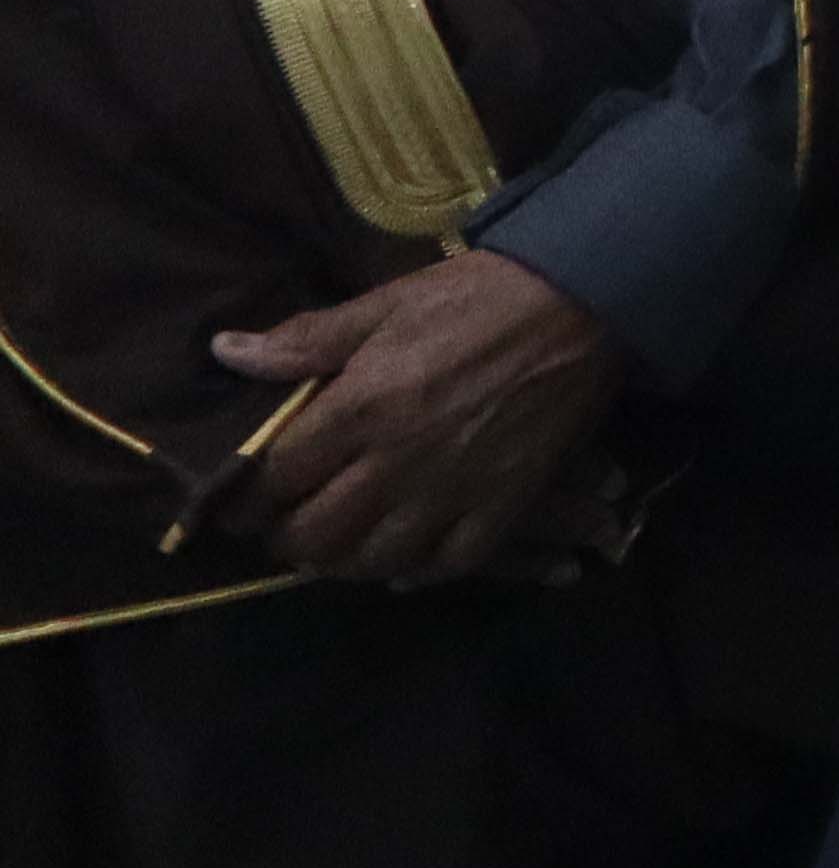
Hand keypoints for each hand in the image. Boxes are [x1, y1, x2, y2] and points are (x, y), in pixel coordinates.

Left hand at [207, 252, 624, 588]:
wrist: (584, 303)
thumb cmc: (476, 298)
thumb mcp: (386, 306)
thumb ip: (306, 340)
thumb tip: (225, 353)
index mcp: (359, 410)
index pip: (275, 480)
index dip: (248, 498)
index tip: (242, 502)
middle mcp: (396, 463)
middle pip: (315, 535)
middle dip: (288, 537)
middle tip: (288, 525)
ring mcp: (453, 491)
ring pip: (374, 559)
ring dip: (346, 559)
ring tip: (342, 542)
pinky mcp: (504, 504)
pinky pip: (450, 563)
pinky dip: (419, 569)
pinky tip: (406, 557)